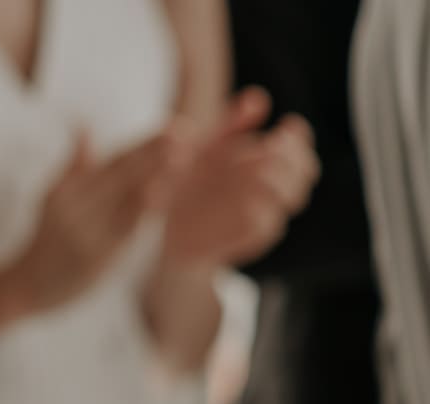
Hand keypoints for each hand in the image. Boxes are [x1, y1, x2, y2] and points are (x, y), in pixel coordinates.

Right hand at [4, 129, 180, 313]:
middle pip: (121, 171)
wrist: (24, 286)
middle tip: (187, 130)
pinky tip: (160, 193)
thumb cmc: (46, 241)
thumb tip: (83, 125)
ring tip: (183, 155)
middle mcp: (74, 203)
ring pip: (125, 196)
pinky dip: (142, 209)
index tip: (176, 125)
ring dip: (155, 174)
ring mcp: (83, 229)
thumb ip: (74, 166)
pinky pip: (124, 228)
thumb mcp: (52, 198)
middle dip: (155, 149)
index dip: (145, 141)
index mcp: (68, 187)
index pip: (114, 158)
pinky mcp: (93, 254)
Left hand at [161, 87, 318, 272]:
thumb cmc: (194, 181)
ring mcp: (262, 215)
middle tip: (273, 146)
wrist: (169, 227)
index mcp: (267, 166)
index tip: (289, 125)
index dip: (299, 139)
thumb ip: (233, 123)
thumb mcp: (208, 147)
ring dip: (277, 183)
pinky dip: (258, 211)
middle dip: (293, 159)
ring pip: (288, 201)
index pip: (300, 152)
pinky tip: (246, 198)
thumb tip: (257, 96)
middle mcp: (270, 191)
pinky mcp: (246, 238)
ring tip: (258, 168)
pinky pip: (262, 226)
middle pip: (303, 175)